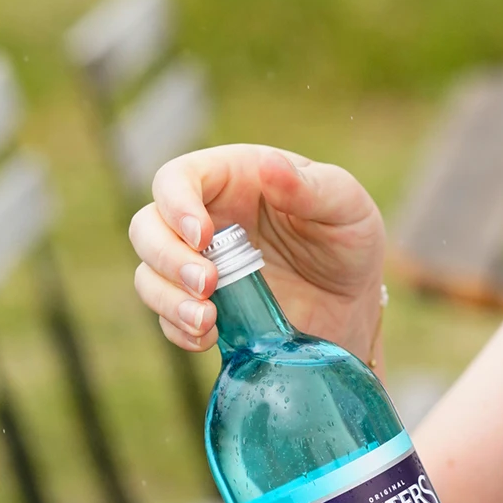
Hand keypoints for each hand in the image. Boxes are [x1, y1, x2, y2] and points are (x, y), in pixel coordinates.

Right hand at [128, 144, 384, 356]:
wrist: (356, 305)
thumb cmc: (350, 240)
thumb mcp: (346, 207)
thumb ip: (312, 187)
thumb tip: (269, 165)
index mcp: (233, 178)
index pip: (177, 178)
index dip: (176, 204)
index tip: (203, 235)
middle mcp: (205, 218)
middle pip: (147, 227)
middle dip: (166, 257)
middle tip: (207, 284)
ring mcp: (199, 265)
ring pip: (148, 274)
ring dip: (167, 299)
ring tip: (207, 321)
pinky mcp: (203, 306)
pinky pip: (166, 317)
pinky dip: (177, 329)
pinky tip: (207, 337)